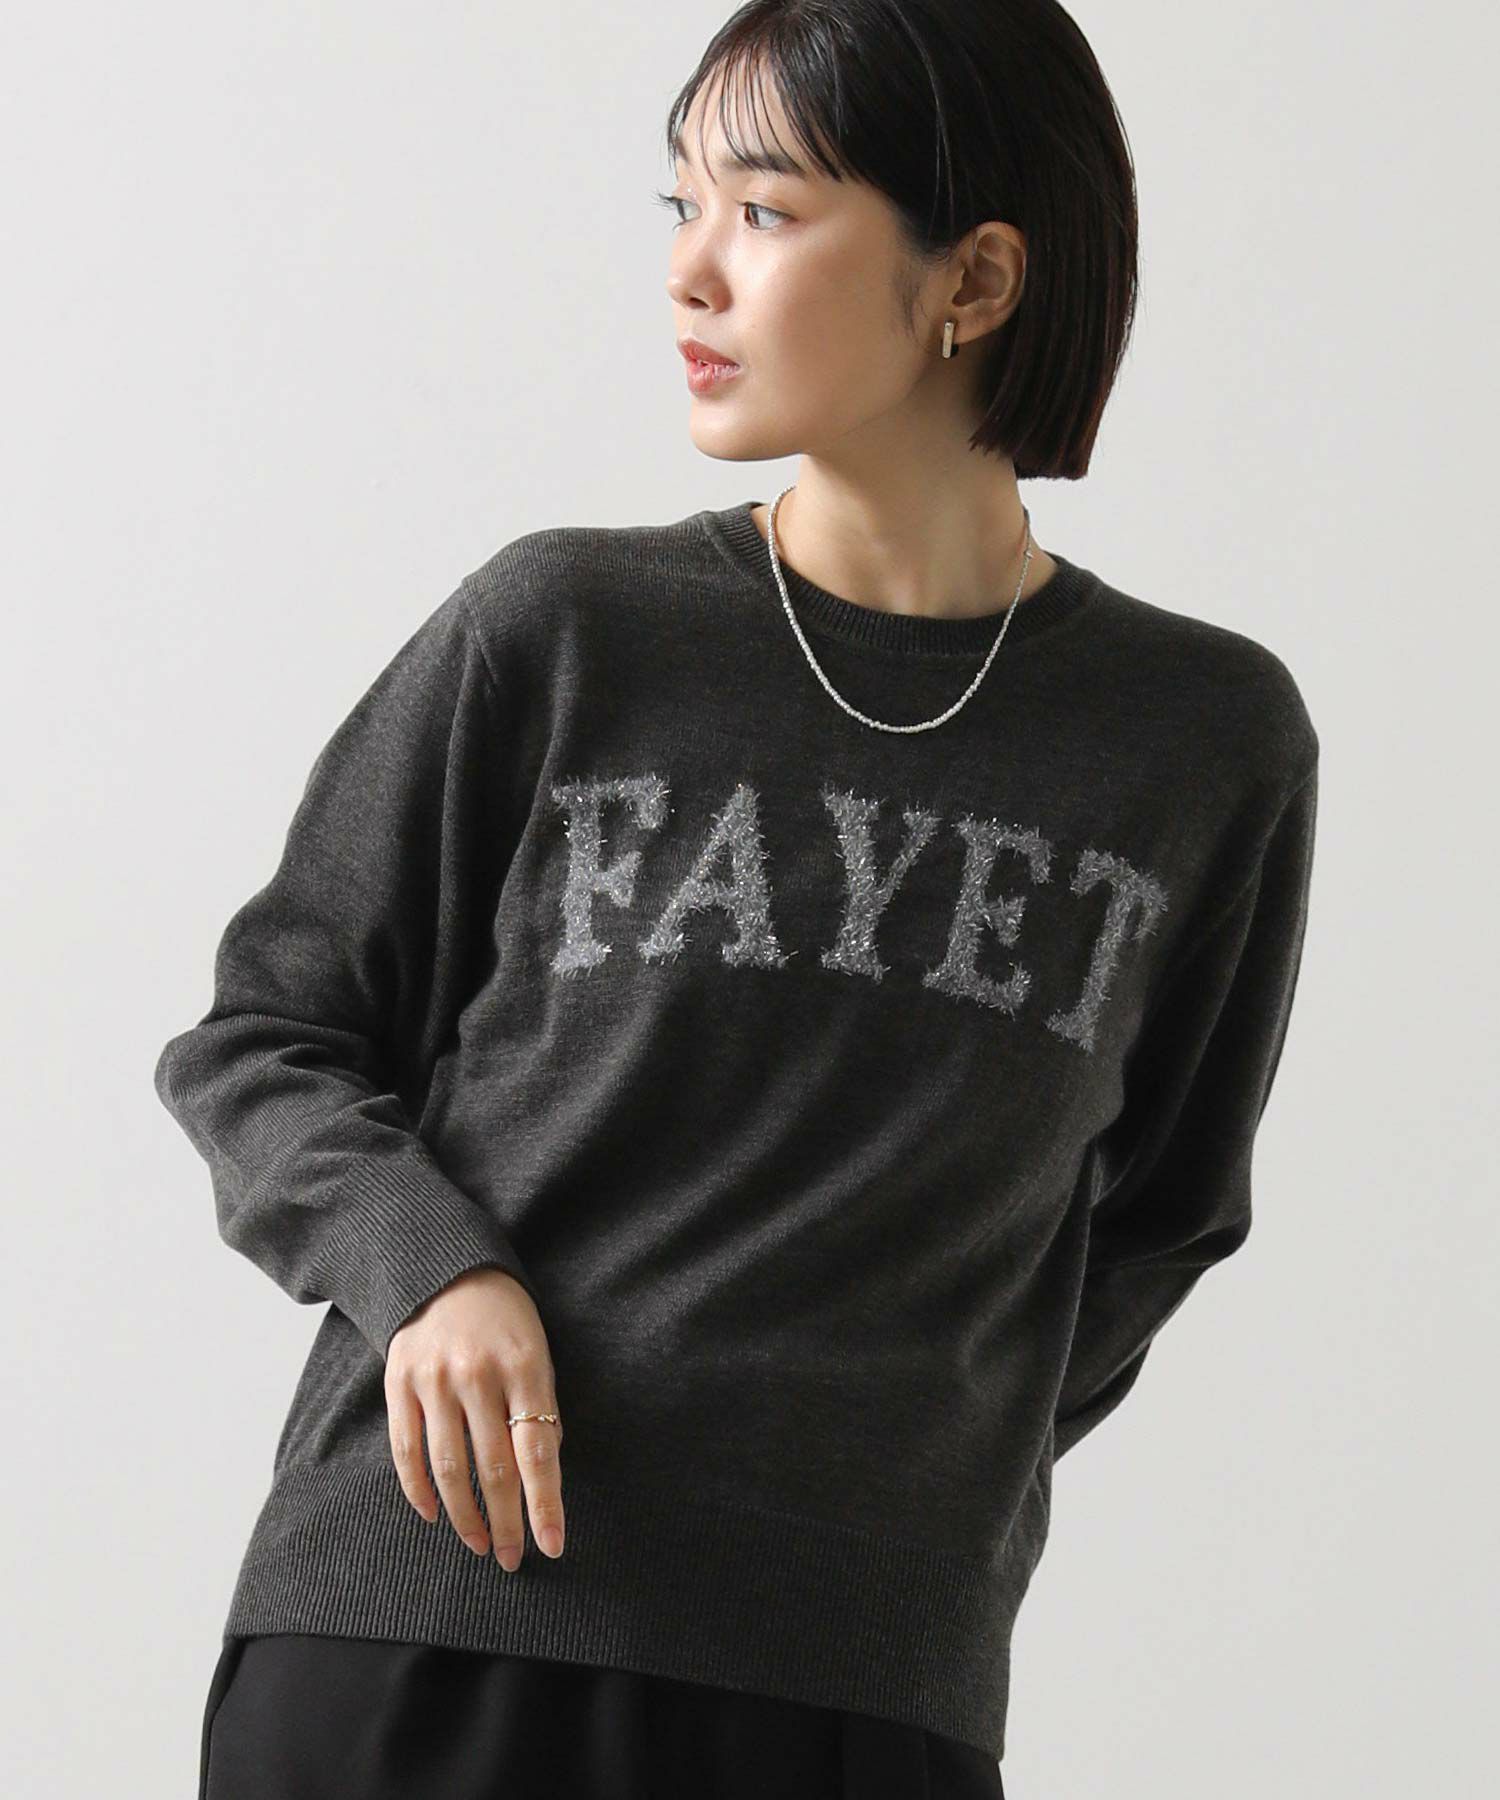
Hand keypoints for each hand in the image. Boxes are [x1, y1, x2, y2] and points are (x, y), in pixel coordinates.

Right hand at [385, 1266, 564, 1569]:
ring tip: (481, 1544)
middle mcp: (477, 1374)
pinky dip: (419, 1491)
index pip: (537, 1451)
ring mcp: (434, 1379)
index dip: (545, 1504)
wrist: (447, 1270)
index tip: (552, 1546)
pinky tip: (435, 1516)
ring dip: (465, 1516)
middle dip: (506, 1522)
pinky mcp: (398, 1382)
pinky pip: (406, 1451)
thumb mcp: (538, 1353)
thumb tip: (543, 1475)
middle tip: (513, 1558)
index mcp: (524, 1366)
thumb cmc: (505, 1320)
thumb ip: (540, 1410)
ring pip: (448, 1468)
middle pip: (493, 1468)